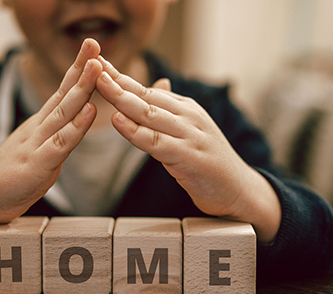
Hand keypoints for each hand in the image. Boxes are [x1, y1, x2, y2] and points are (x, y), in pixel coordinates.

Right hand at [0, 39, 102, 242]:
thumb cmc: (9, 177)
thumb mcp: (35, 150)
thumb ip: (54, 136)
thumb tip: (72, 125)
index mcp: (40, 126)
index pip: (61, 94)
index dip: (77, 72)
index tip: (92, 52)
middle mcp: (38, 129)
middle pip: (63, 95)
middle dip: (82, 69)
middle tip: (94, 45)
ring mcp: (36, 145)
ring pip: (63, 113)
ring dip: (81, 89)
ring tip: (97, 67)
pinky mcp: (37, 165)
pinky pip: (60, 144)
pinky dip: (75, 127)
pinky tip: (88, 111)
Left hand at [95, 57, 280, 242]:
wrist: (239, 190)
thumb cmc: (208, 161)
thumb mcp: (190, 130)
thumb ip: (171, 109)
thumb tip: (159, 85)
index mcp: (185, 109)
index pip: (148, 89)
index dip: (122, 77)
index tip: (99, 64)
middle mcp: (188, 116)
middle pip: (146, 96)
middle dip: (117, 81)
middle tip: (93, 65)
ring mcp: (189, 135)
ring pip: (149, 113)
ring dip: (122, 99)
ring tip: (100, 84)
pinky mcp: (188, 156)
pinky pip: (155, 142)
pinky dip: (135, 131)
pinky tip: (119, 120)